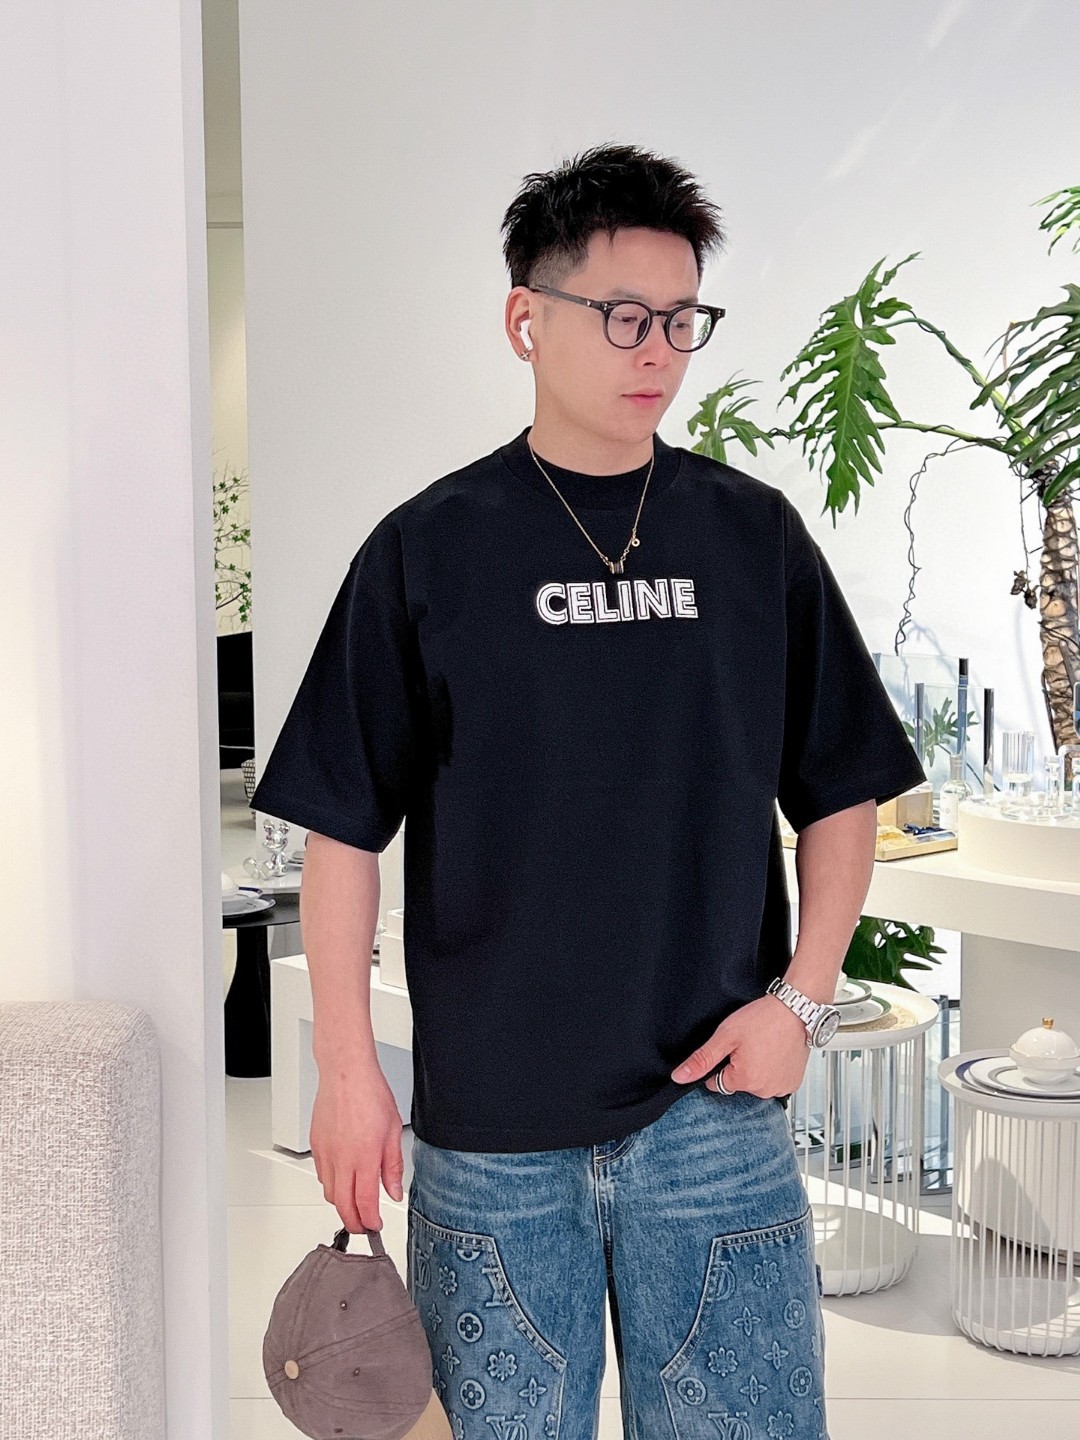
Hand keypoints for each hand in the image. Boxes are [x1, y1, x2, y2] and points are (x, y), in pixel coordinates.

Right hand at [309, 1063, 404, 1233]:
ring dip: (342, 1205)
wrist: (346, 1074)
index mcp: (364, 1157)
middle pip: (343, 1206)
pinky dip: (332, 1185)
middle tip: (365, 1226)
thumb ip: (392, 1167)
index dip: (371, 1221)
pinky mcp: (315, 1146)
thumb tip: (393, 1192)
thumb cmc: (371, 1095)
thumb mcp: (393, 1131)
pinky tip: (343, 1180)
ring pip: (330, 1193)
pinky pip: (322, 1176)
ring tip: (356, 1204)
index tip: (376, 1226)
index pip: (364, 1203)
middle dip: (354, 1223)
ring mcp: (325, 1154)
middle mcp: (341, 1159)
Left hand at [670, 995, 810, 1096]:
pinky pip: (774, 1081)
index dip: (721, 1064)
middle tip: (749, 1044)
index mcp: (745, 1080)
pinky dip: (773, 1070)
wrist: (795, 1009)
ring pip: (756, 1083)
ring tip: (763, 1046)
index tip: (732, 1048)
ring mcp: (781, 1087)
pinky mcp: (793, 1083)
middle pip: (738, 1084)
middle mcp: (764, 1090)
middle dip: (739, 1067)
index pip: (717, 1083)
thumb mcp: (725, 1035)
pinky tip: (774, 1053)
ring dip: (756, 1069)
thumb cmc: (763, 1018)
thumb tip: (680, 1077)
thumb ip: (702, 1059)